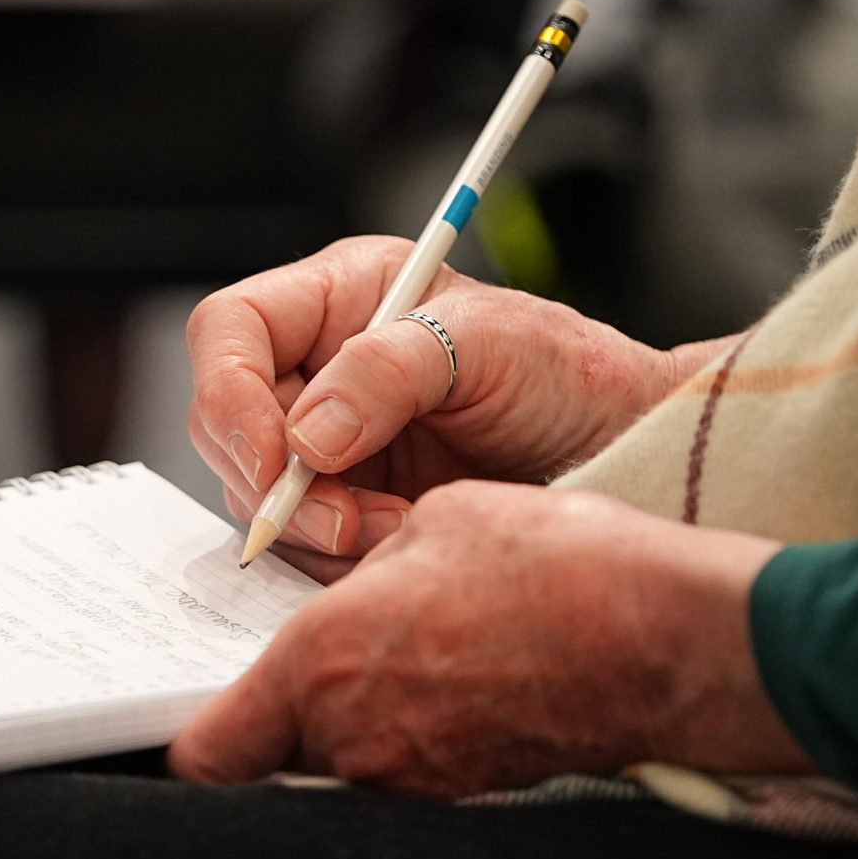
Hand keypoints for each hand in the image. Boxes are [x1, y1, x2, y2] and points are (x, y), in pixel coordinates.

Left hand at [168, 480, 810, 794]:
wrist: (668, 639)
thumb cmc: (555, 566)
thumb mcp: (432, 521)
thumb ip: (360, 569)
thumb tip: (350, 596)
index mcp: (320, 665)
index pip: (204, 750)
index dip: (188, 735)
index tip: (192, 709)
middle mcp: (352, 741)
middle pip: (267, 759)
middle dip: (278, 716)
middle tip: (317, 663)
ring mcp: (412, 780)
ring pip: (337, 765)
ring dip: (350, 723)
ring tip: (407, 659)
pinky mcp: (467, 793)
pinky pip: (404, 769)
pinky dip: (411, 735)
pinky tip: (458, 682)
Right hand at [184, 237, 707, 579]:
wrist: (629, 455)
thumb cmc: (574, 377)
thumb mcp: (491, 346)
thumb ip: (389, 372)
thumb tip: (305, 434)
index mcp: (342, 299)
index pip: (229, 331)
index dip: (229, 396)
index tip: (275, 460)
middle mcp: (320, 367)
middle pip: (227, 424)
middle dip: (275, 484)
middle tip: (347, 521)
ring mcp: (330, 443)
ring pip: (259, 495)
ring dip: (317, 528)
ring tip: (400, 526)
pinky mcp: (349, 508)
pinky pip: (301, 544)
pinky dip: (338, 559)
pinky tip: (401, 543)